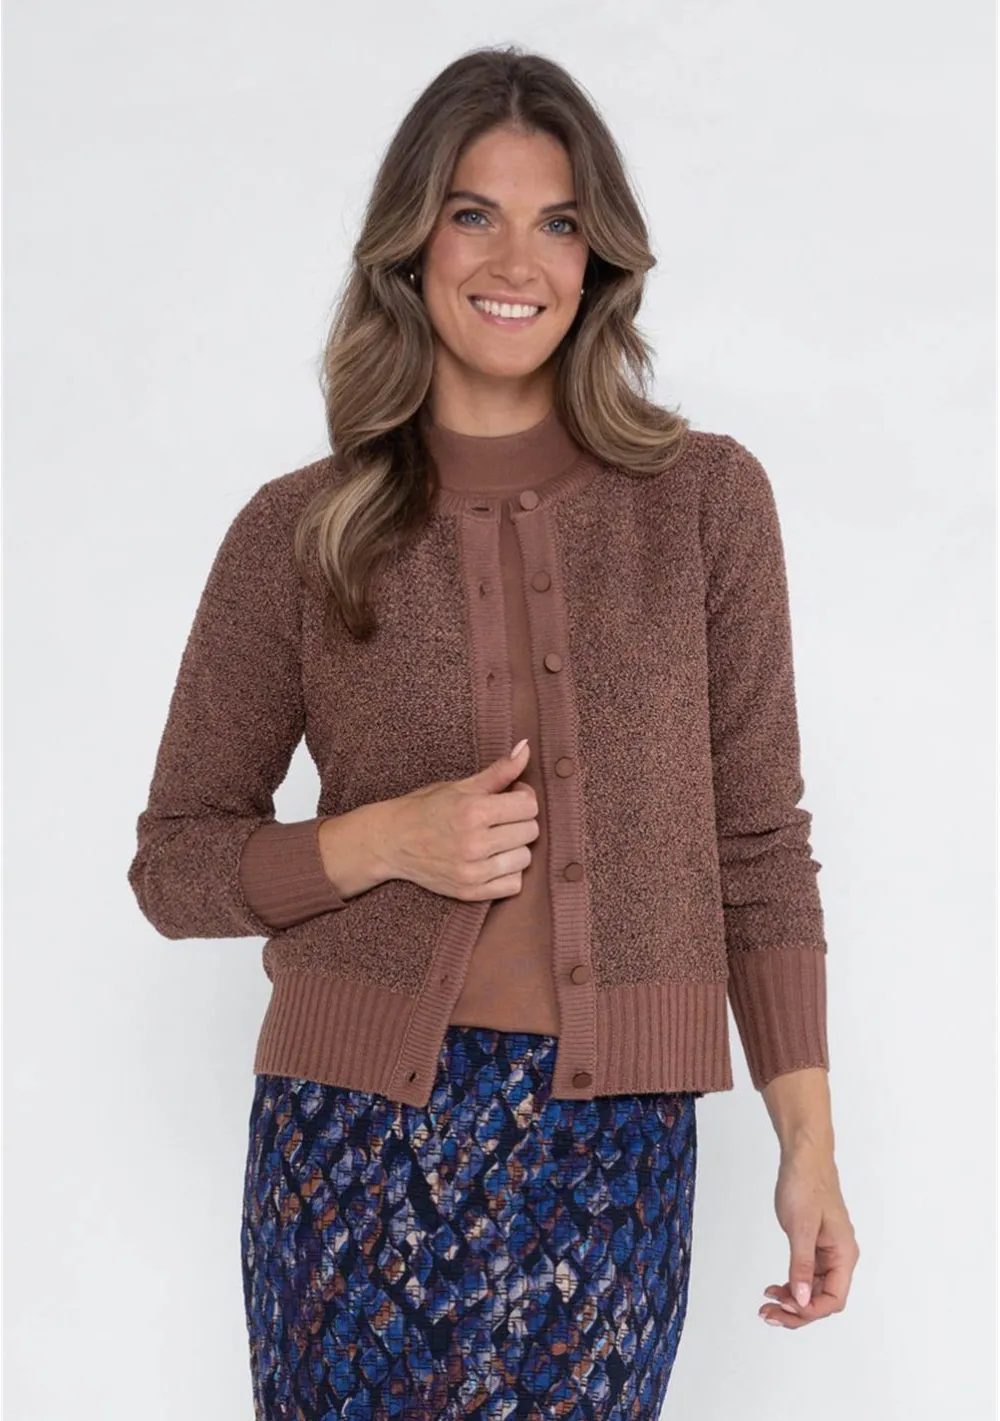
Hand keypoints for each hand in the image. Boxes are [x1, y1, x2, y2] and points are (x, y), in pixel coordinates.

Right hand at [385, 739, 538, 900]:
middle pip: (530, 832)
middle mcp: (475, 843)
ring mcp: (472, 871)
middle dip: (519, 821)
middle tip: (500, 818)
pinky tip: (493, 861)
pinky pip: (513, 885)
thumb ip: (500, 770)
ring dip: (515, 848)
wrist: (391, 841)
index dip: (522, 798)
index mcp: (474, 811)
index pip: (529, 806)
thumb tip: (527, 746)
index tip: (509, 797)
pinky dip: (508, 873)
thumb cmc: (426, 808)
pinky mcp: (469, 892)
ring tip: (496, 840)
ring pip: (524, 859)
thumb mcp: (461, 785)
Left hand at [758, 1142, 859, 1328]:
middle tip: (769, 1314)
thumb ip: (801, 1265)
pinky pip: (805, 1275)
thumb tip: (801, 1299)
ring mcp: (827, 1252)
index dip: (810, 1309)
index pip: (834, 1298)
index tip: (786, 1307)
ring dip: (792, 1300)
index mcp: (844, 1254)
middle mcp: (839, 1257)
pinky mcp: (814, 1246)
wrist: (803, 1158)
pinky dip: (791, 1284)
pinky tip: (774, 1288)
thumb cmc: (807, 1184)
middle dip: (797, 1311)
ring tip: (767, 1304)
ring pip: (812, 1289)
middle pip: (823, 1299)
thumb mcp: (801, 1227)